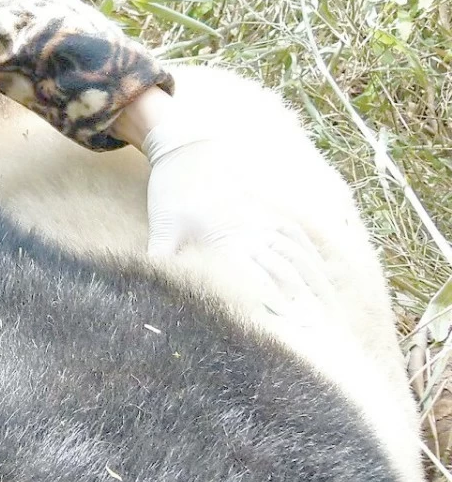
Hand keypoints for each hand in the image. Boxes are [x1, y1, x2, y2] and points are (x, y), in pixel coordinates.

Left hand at [140, 105, 337, 326]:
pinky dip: (312, 257)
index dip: (279, 309)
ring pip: (300, 256)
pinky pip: (298, 235)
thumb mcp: (161, 227)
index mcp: (229, 241)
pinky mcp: (269, 210)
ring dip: (316, 285)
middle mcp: (255, 232)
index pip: (261, 282)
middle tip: (319, 334)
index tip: (293, 332)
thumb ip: (162, 260)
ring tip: (328, 314)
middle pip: (289, 274)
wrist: (188, 147)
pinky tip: (320, 276)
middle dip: (305, 305)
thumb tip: (152, 289)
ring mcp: (266, 219)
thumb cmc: (172, 191)